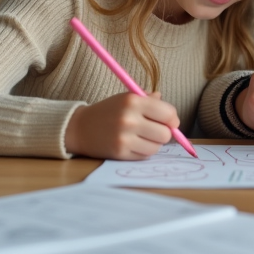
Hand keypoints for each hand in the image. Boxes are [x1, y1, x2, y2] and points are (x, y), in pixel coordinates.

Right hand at [64, 91, 178, 159]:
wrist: (80, 127)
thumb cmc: (109, 111)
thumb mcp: (127, 98)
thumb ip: (150, 101)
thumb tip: (172, 114)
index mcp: (133, 101)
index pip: (168, 113)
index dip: (173, 119)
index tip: (171, 121)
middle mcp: (129, 119)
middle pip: (165, 134)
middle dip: (164, 133)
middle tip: (156, 130)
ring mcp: (124, 138)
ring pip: (156, 147)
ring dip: (154, 143)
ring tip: (143, 137)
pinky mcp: (120, 152)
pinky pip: (144, 155)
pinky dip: (143, 151)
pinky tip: (134, 143)